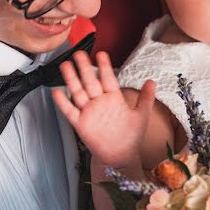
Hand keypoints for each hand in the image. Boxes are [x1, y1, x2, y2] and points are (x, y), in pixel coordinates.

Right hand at [52, 50, 155, 169]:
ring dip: (72, 79)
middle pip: (90, 81)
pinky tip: (57, 92)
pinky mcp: (80, 123)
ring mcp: (89, 112)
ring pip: (78, 92)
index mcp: (114, 98)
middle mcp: (99, 103)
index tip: (101, 54)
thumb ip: (146, 98)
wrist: (120, 156)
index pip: (107, 78)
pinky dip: (63, 102)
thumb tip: (152, 82)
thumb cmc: (131, 137)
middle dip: (84, 67)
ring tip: (66, 65)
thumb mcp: (142, 115)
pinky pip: (70, 111)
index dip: (104, 66)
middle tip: (80, 54)